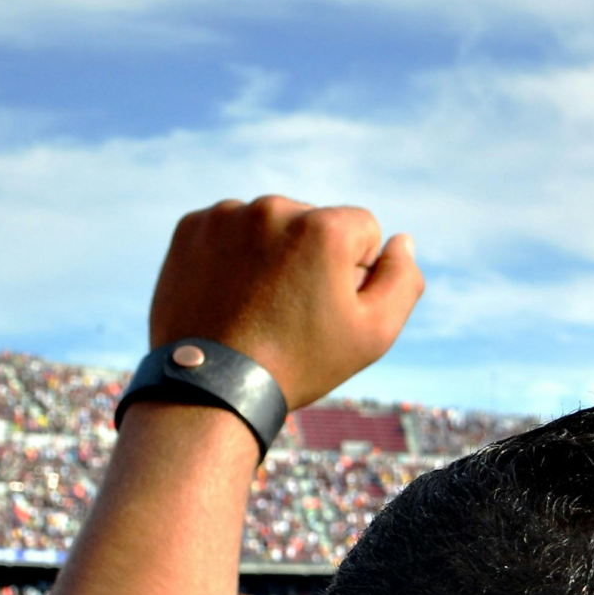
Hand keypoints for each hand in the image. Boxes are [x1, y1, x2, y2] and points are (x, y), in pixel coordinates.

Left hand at [147, 196, 422, 408]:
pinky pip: (230, 230)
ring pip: (271, 226)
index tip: (329, 306)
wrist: (214, 386)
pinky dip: (234, 255)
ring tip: (259, 305)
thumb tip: (401, 241)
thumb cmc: (301, 362)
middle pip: (315, 223)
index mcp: (324, 227)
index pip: (364, 229)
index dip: (356, 271)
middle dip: (312, 258)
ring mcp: (227, 215)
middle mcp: (274, 208)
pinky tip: (232, 294)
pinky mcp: (191, 227)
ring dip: (273, 255)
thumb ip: (402, 279)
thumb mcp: (374, 333)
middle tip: (292, 312)